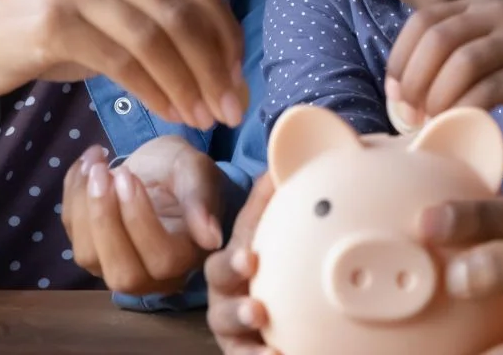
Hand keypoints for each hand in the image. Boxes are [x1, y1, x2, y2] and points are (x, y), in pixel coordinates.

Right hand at [0, 0, 246, 128]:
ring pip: (156, 37)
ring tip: (202, 119)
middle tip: (229, 110)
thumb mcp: (111, 22)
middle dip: (215, 67)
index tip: (238, 81)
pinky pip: (123, 60)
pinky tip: (168, 113)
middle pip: (183, 13)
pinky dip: (154, 90)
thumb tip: (226, 74)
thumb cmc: (51, 39)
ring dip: (187, 84)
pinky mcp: (56, 21)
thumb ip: (163, 32)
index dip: (227, 37)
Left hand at [61, 136, 226, 295]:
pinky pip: (71, 232)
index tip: (127, 175)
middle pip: (123, 274)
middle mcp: (152, 274)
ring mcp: (116, 265)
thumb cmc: (183, 171)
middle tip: (102, 173)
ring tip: (95, 164)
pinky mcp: (90, 250)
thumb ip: (201, 201)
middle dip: (105, 221)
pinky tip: (86, 165)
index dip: (140, 221)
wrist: (159, 167)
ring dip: (83, 207)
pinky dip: (72, 195)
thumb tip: (211, 238)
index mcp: (187, 257)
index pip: (162, 260)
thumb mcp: (197, 173)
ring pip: (88, 257)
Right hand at [204, 173, 277, 354]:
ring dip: (249, 347)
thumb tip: (279, 166)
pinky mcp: (243, 349)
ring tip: (270, 352)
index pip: (226, 263)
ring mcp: (233, 329)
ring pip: (234, 342)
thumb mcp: (256, 222)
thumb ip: (265, 198)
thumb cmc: (253, 243)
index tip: (251, 260)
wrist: (246, 273)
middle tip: (259, 310)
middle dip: (239, 311)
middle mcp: (225, 299)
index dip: (235, 262)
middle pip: (223, 309)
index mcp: (228, 266)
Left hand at [385, 0, 502, 122]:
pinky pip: (493, 87)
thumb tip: (407, 92)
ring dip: (437, 96)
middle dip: (413, 80)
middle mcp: (497, 15)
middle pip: (436, 38)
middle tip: (409, 114)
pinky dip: (468, 107)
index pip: (422, 22)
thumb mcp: (497, 45)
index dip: (399, 58)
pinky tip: (463, 123)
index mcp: (479, 7)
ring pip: (461, 61)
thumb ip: (457, 56)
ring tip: (431, 122)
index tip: (395, 94)